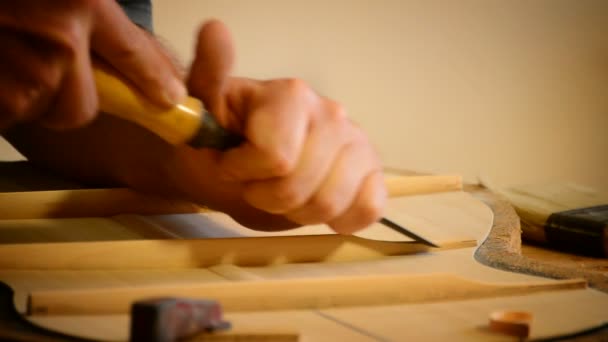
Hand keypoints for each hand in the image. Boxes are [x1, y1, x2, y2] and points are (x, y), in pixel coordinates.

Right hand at [0, 0, 183, 129]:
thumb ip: (100, 19)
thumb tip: (136, 57)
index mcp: (83, 3)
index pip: (134, 54)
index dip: (154, 82)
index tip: (172, 100)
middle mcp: (59, 39)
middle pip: (82, 107)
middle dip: (66, 99)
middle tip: (42, 71)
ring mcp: (25, 68)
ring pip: (44, 112)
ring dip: (29, 98)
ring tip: (9, 58)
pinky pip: (10, 115)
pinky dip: (2, 103)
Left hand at [183, 21, 385, 233]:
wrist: (241, 173)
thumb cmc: (220, 146)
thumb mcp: (202, 114)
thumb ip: (209, 74)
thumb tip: (214, 28)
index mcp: (293, 95)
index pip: (275, 157)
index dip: (245, 172)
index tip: (232, 164)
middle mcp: (333, 113)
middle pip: (300, 185)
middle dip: (268, 197)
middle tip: (256, 183)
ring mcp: (358, 144)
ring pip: (331, 202)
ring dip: (296, 212)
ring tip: (283, 194)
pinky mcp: (374, 174)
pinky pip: (369, 208)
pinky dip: (340, 219)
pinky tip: (318, 207)